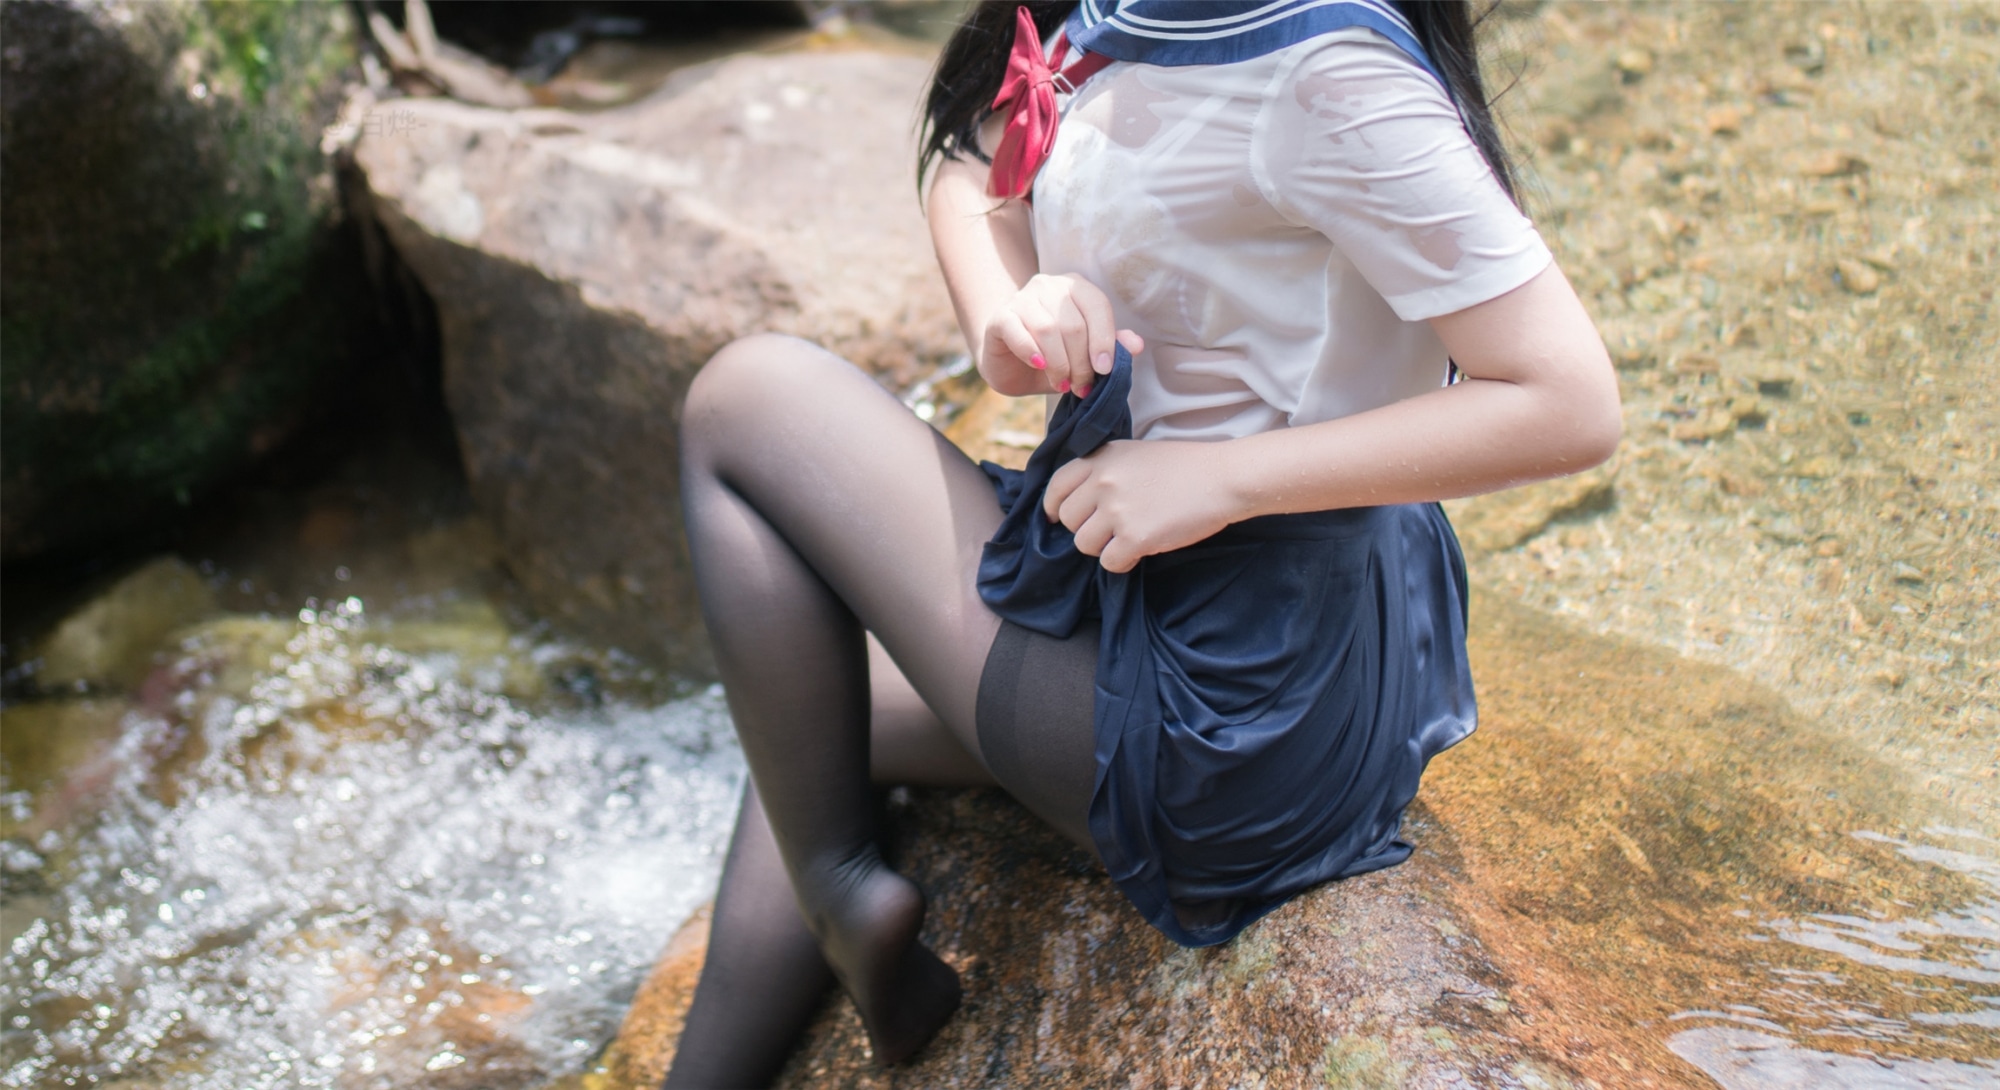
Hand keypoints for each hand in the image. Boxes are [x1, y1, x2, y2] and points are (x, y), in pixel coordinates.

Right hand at [981, 273, 1143, 397]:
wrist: (1010, 366)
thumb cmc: (1054, 357)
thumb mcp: (1086, 355)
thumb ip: (1111, 347)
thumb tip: (1137, 345)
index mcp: (1076, 288)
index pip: (1098, 305)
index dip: (1104, 339)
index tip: (1105, 370)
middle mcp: (1049, 286)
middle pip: (1073, 323)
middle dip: (1080, 362)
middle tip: (1082, 386)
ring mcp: (1022, 298)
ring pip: (1047, 329)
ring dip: (1059, 364)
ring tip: (1062, 384)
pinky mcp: (1000, 317)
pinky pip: (1018, 331)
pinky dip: (1031, 352)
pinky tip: (1039, 366)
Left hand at [1042, 439, 1247, 572]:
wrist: (1222, 478)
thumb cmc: (1184, 467)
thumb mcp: (1135, 454)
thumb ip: (1105, 472)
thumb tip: (1080, 502)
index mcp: (1101, 459)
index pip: (1057, 486)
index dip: (1054, 506)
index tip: (1056, 517)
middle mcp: (1103, 482)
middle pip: (1068, 519)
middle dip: (1086, 529)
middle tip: (1112, 529)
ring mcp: (1118, 510)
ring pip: (1084, 544)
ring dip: (1104, 547)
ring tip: (1129, 538)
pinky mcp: (1136, 537)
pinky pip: (1109, 563)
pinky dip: (1123, 563)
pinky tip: (1140, 552)